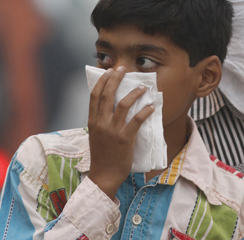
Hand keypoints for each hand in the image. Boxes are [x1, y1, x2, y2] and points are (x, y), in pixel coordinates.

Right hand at [87, 66, 153, 199]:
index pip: (95, 95)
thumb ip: (100, 120)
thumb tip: (110, 105)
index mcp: (92, 121)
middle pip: (108, 95)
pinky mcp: (125, 139)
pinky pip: (137, 120)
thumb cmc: (101, 155)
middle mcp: (101, 123)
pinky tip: (151, 107)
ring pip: (123, 105)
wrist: (104, 176)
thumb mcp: (95, 134)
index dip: (102, 81)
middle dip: (116, 79)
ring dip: (134, 93)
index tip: (109, 71)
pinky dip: (144, 111)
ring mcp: (113, 131)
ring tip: (143, 87)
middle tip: (124, 69)